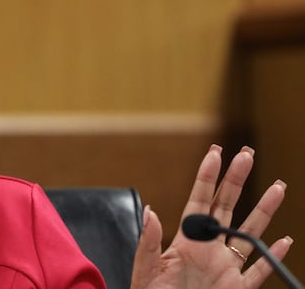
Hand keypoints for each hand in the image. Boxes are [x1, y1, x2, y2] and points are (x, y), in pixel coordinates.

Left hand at [131, 144, 292, 288]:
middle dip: (237, 181)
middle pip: (227, 207)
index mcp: (186, 240)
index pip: (200, 201)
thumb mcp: (146, 269)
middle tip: (247, 155)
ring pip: (249, 233)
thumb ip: (149, 241)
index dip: (208, 177)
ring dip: (263, 210)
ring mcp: (225, 268)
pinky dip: (272, 256)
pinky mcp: (237, 288)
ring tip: (277, 187)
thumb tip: (151, 211)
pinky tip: (283, 240)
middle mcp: (208, 249)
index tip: (216, 153)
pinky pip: (258, 270)